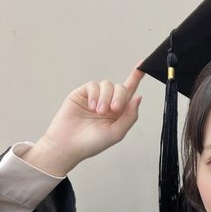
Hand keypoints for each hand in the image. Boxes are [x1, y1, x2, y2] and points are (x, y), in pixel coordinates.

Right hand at [23, 67, 144, 175]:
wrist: (68, 145)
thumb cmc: (92, 143)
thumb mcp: (117, 133)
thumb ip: (130, 116)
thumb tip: (138, 97)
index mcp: (119, 113)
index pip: (130, 92)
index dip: (136, 78)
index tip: (143, 66)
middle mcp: (108, 103)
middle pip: (121, 88)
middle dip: (120, 96)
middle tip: (113, 109)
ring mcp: (95, 97)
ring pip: (107, 85)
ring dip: (105, 97)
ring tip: (98, 112)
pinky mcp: (82, 94)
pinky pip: (93, 85)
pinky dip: (94, 94)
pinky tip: (91, 107)